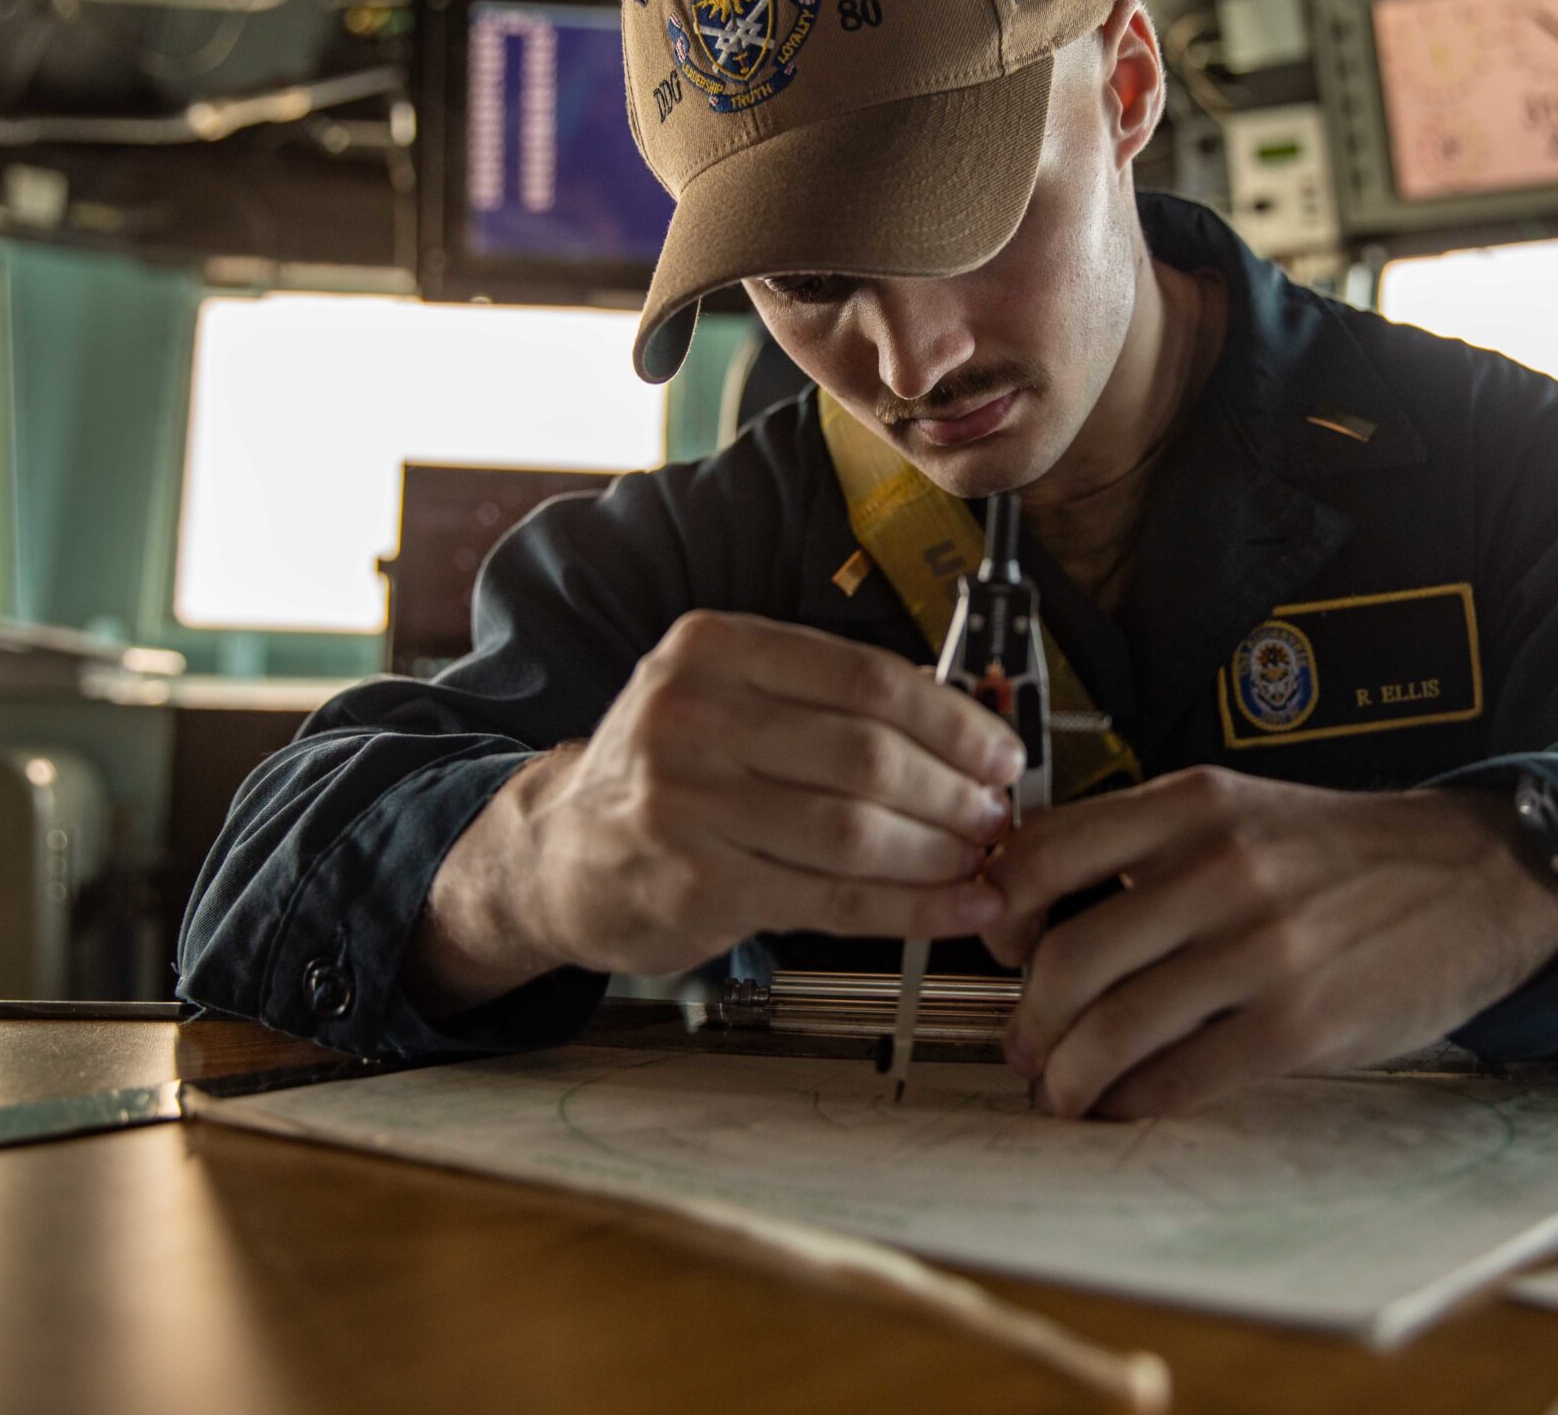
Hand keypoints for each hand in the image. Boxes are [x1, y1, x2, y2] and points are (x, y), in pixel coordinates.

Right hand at [409, 611, 1023, 1004]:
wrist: (559, 854)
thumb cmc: (669, 774)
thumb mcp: (724, 700)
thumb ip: (825, 702)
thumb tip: (965, 725)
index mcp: (713, 649)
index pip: (863, 676)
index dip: (950, 719)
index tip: (998, 749)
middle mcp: (691, 715)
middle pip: (866, 754)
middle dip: (953, 790)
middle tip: (996, 813)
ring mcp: (687, 802)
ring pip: (855, 830)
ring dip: (939, 853)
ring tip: (981, 860)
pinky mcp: (696, 884)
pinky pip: (832, 899)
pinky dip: (911, 909)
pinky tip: (956, 909)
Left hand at [981, 766, 1557, 1119]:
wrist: (1475, 876)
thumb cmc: (1340, 852)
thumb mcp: (1238, 808)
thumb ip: (1143, 842)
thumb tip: (1033, 903)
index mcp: (1193, 805)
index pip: (1043, 856)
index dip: (999, 915)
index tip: (1000, 949)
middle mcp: (1219, 869)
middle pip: (1067, 959)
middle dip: (1027, 1020)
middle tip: (1023, 1045)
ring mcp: (1261, 950)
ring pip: (1114, 1030)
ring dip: (1067, 1078)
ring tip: (1061, 1091)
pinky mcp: (1298, 1025)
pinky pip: (1179, 1078)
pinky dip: (1132, 1103)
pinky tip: (1125, 1104)